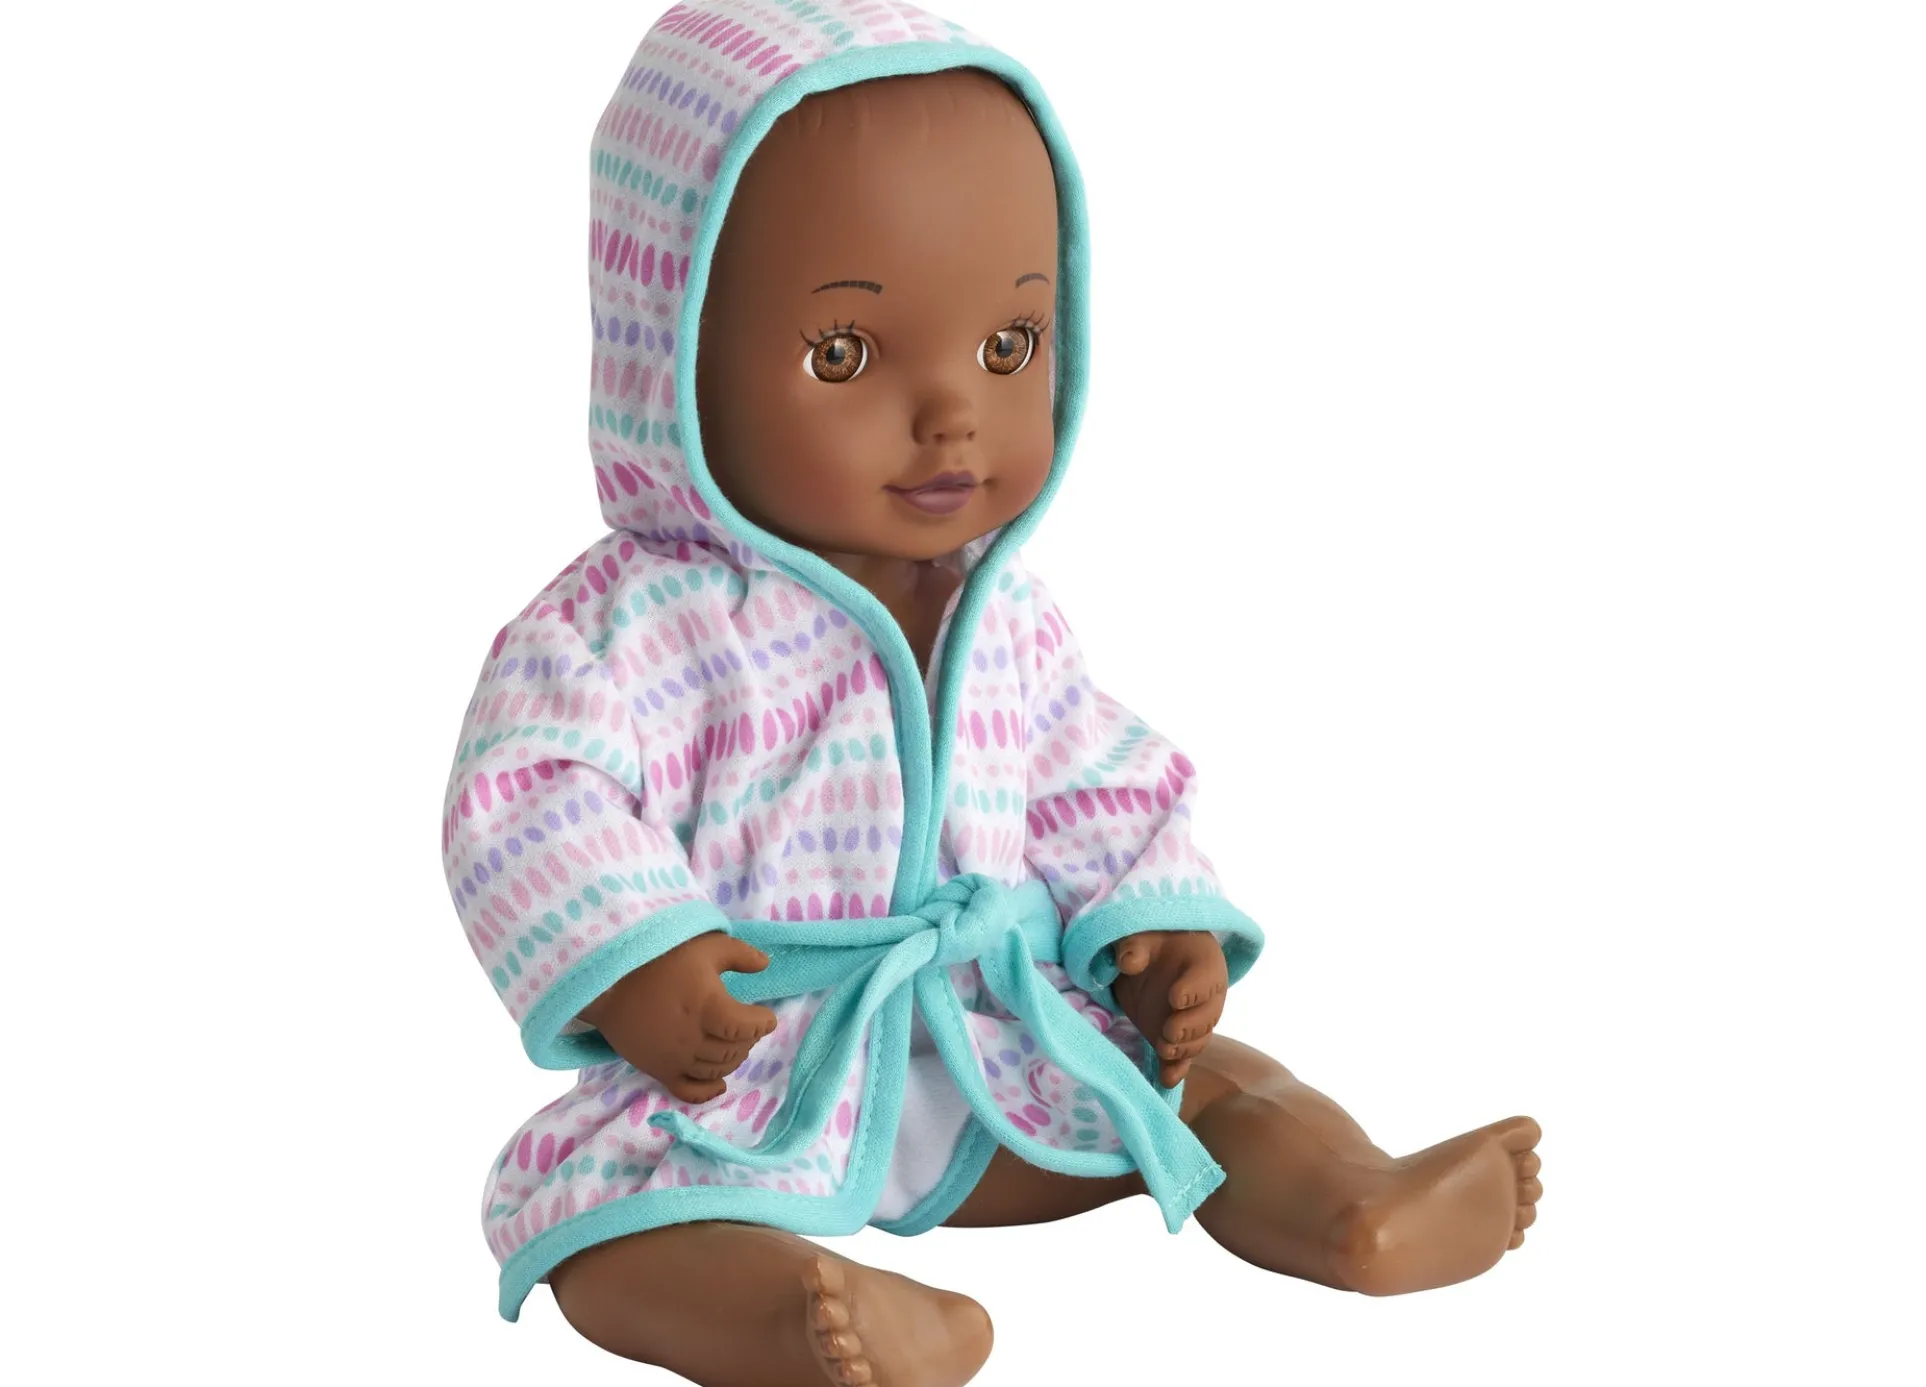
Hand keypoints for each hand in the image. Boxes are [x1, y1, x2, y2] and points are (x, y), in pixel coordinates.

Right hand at [579, 931, 778, 1102]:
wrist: (608, 982)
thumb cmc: (660, 960)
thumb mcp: (705, 946)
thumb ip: (740, 954)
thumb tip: (765, 964)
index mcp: (709, 1008)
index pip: (747, 1027)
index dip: (762, 1023)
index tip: (766, 1016)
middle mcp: (694, 1039)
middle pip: (734, 1050)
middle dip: (747, 1039)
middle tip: (746, 1026)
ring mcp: (676, 1059)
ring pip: (717, 1070)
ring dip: (732, 1059)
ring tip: (732, 1043)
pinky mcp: (659, 1071)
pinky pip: (689, 1092)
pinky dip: (708, 1091)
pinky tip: (719, 1085)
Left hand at [1109, 930, 1227, 1087]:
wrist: (1155, 958)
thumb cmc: (1153, 942)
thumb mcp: (1142, 934)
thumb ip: (1135, 946)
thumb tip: (1129, 961)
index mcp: (1204, 964)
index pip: (1205, 980)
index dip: (1193, 991)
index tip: (1175, 997)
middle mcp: (1207, 997)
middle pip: (1207, 1017)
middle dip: (1189, 1026)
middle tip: (1169, 1030)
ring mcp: (1192, 1021)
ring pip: (1197, 1040)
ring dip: (1183, 1048)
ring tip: (1164, 1050)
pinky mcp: (1176, 1039)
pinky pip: (1182, 1058)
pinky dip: (1176, 1070)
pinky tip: (1165, 1080)